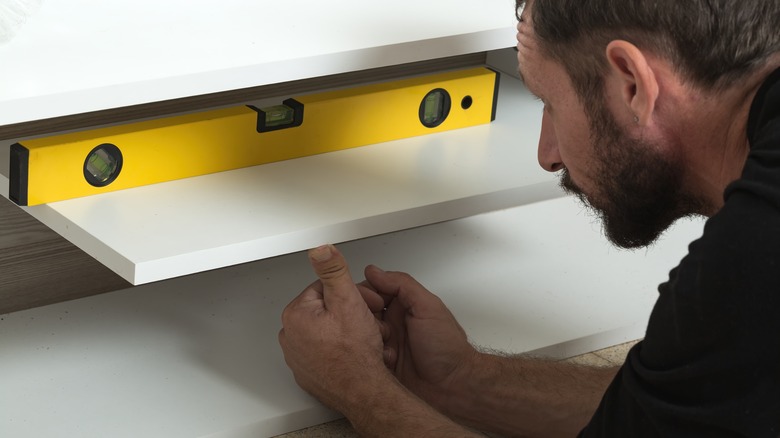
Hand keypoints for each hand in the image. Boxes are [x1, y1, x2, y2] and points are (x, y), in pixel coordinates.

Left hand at [278, 244, 393, 410]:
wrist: (364, 391)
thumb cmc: (356, 354)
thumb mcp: (348, 300)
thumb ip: (333, 271)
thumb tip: (320, 249)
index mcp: (296, 314)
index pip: (324, 289)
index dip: (349, 294)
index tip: (362, 305)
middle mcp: (291, 337)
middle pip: (325, 310)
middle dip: (348, 313)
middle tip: (365, 325)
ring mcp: (298, 358)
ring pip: (326, 332)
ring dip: (345, 332)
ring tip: (361, 341)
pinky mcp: (308, 374)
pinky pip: (324, 353)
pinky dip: (338, 352)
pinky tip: (353, 355)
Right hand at [362, 266, 479, 410]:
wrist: (453, 388)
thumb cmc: (447, 347)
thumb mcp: (428, 308)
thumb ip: (402, 285)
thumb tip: (374, 271)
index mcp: (401, 306)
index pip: (371, 290)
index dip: (365, 294)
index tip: (371, 303)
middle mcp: (390, 323)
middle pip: (360, 312)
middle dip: (363, 318)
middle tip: (379, 328)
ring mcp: (383, 344)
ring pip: (358, 334)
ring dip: (367, 339)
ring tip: (384, 346)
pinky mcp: (379, 364)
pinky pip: (362, 356)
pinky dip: (369, 357)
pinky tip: (385, 361)